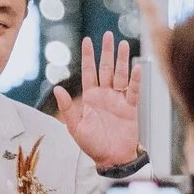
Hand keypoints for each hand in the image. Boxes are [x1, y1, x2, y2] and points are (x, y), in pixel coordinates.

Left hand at [54, 31, 142, 169]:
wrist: (112, 159)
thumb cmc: (93, 145)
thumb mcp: (75, 127)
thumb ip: (68, 108)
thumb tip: (57, 88)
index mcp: (90, 98)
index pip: (89, 72)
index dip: (88, 56)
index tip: (87, 40)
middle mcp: (104, 95)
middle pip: (106, 68)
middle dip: (106, 52)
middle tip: (108, 35)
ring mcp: (118, 100)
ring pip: (120, 75)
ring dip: (122, 60)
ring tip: (123, 44)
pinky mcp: (131, 107)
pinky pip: (134, 90)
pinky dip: (136, 79)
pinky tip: (136, 67)